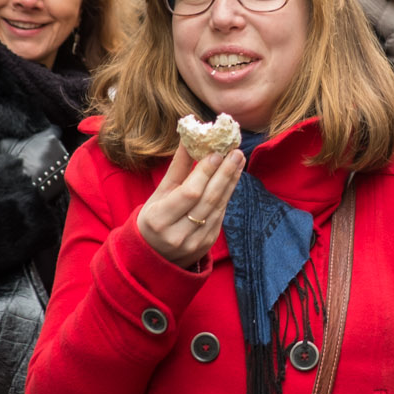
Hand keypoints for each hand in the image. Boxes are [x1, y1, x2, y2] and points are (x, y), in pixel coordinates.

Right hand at [136, 145, 243, 267]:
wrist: (155, 254)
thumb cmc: (155, 217)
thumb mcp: (159, 193)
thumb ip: (177, 168)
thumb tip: (189, 139)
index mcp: (159, 219)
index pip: (189, 193)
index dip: (205, 173)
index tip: (217, 153)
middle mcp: (177, 233)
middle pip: (208, 200)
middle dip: (224, 174)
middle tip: (236, 152)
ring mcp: (195, 241)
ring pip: (218, 207)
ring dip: (231, 182)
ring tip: (238, 161)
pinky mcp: (207, 243)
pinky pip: (220, 215)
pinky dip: (227, 195)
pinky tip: (233, 178)